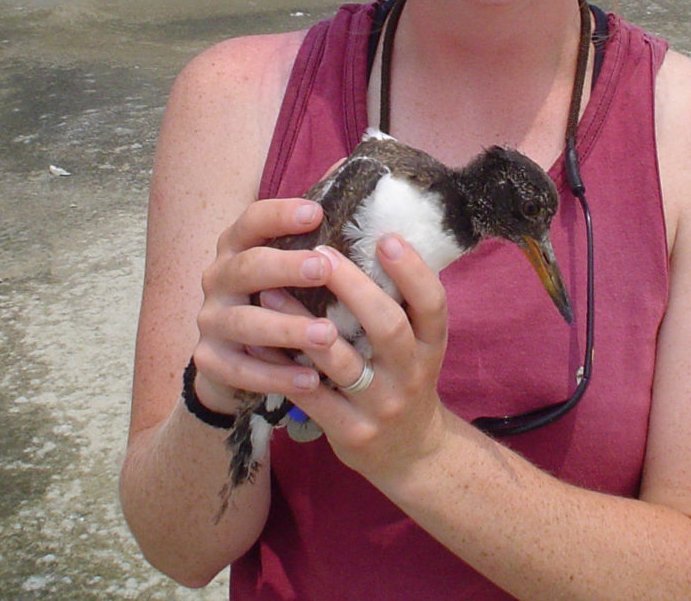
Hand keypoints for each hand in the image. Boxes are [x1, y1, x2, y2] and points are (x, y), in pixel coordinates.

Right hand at [190, 198, 363, 412]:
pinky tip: (310, 379)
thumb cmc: (277, 297)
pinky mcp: (210, 361)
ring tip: (327, 334)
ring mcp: (211, 320)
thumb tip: (351, 165)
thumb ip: (314, 220)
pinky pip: (240, 370)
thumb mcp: (291, 260)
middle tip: (324, 268)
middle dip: (285, 267)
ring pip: (244, 322)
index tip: (316, 211)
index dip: (280, 214)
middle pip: (247, 267)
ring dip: (287, 327)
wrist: (234, 360)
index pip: (252, 221)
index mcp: (238, 246)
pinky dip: (275, 376)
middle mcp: (218, 278)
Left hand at [266, 233, 453, 485]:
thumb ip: (397, 301)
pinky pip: (310, 396)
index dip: (413, 271)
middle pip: (388, 326)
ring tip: (271, 292)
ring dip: (303, 324)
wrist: (409, 454)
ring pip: (342, 362)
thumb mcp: (417, 344)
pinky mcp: (350, 431)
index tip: (386, 237)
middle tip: (321, 254)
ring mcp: (381, 405)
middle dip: (354, 288)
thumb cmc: (402, 379)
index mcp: (430, 345)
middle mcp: (411, 373)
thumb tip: (363, 236)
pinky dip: (282, 367)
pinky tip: (257, 341)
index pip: (433, 304)